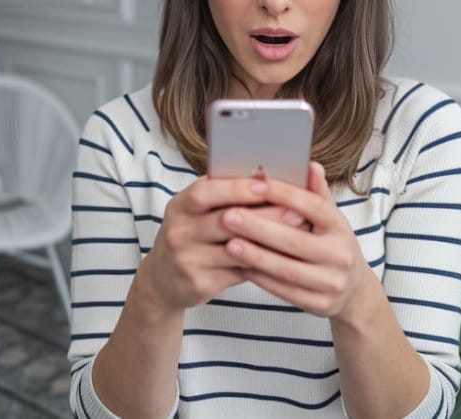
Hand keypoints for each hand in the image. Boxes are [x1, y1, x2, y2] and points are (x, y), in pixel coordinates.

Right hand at [139, 176, 309, 313]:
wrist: (163, 280)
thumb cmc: (191, 236)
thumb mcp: (195, 212)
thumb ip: (223, 196)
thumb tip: (266, 177)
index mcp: (179, 206)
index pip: (206, 192)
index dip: (236, 188)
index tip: (267, 184)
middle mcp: (179, 232)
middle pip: (226, 221)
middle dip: (265, 214)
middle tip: (297, 211)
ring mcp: (187, 259)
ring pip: (236, 249)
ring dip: (270, 241)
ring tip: (297, 234)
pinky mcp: (198, 283)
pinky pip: (238, 272)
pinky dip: (262, 263)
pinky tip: (282, 257)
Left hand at [219, 162, 370, 318]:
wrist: (353, 292)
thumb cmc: (332, 246)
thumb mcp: (331, 219)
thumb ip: (317, 193)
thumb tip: (309, 165)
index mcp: (341, 228)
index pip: (313, 207)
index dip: (285, 194)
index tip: (255, 184)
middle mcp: (339, 255)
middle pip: (296, 240)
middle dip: (259, 228)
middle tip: (228, 216)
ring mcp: (330, 282)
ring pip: (287, 269)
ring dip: (256, 256)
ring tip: (229, 243)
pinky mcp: (318, 304)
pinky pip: (284, 291)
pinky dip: (261, 278)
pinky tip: (240, 266)